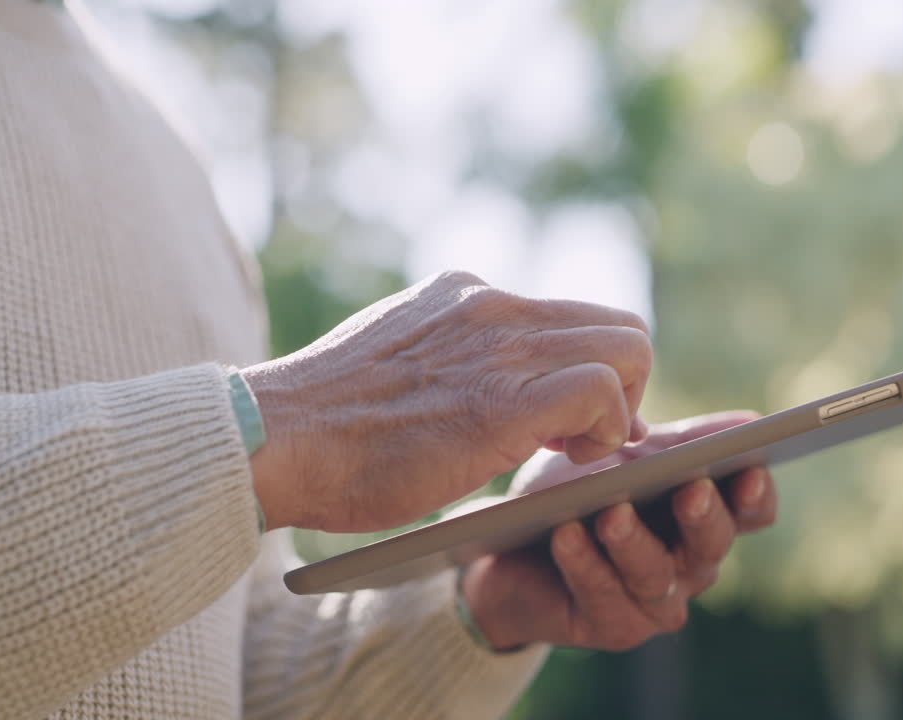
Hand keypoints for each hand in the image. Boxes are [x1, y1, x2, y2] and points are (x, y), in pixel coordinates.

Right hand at [242, 271, 650, 532]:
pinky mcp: (505, 401)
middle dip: (624, 385)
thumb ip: (446, 356)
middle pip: (617, 324)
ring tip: (576, 452)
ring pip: (627, 346)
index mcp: (464, 295)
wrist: (275, 437)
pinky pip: (602, 389)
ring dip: (621, 409)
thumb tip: (479, 384)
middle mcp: (492, 306)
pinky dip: (608, 430)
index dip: (589, 367)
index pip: (568, 313)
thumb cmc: (325, 422)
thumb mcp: (395, 359)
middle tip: (587, 439)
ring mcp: (501, 348)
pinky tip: (569, 460)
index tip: (573, 419)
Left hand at [460, 411, 777, 650]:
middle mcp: (691, 566)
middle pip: (711, 544)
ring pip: (654, 574)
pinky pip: (601, 594)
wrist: (511, 550)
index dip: (756, 493)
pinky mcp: (611, 626)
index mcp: (705, 519)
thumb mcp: (629, 455)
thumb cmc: (579, 492)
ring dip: (633, 541)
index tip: (750, 467)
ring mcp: (653, 602)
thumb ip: (684, 442)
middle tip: (690, 489)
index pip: (752, 510)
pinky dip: (584, 562)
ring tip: (612, 512)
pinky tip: (566, 534)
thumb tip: (746, 421)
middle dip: (702, 516)